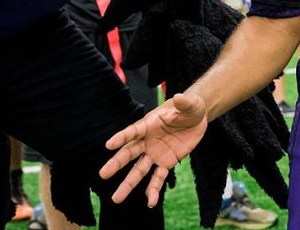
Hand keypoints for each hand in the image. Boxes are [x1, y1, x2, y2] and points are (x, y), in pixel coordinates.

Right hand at [100, 92, 208, 206]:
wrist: (197, 119)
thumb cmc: (189, 108)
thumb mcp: (190, 104)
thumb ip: (184, 104)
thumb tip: (180, 97)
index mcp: (149, 124)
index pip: (133, 131)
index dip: (122, 137)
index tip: (108, 145)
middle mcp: (148, 140)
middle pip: (130, 153)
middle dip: (117, 164)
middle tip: (103, 174)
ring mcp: (155, 153)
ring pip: (139, 170)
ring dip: (129, 184)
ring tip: (116, 199)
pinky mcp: (166, 162)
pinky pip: (158, 178)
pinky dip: (153, 190)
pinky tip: (150, 202)